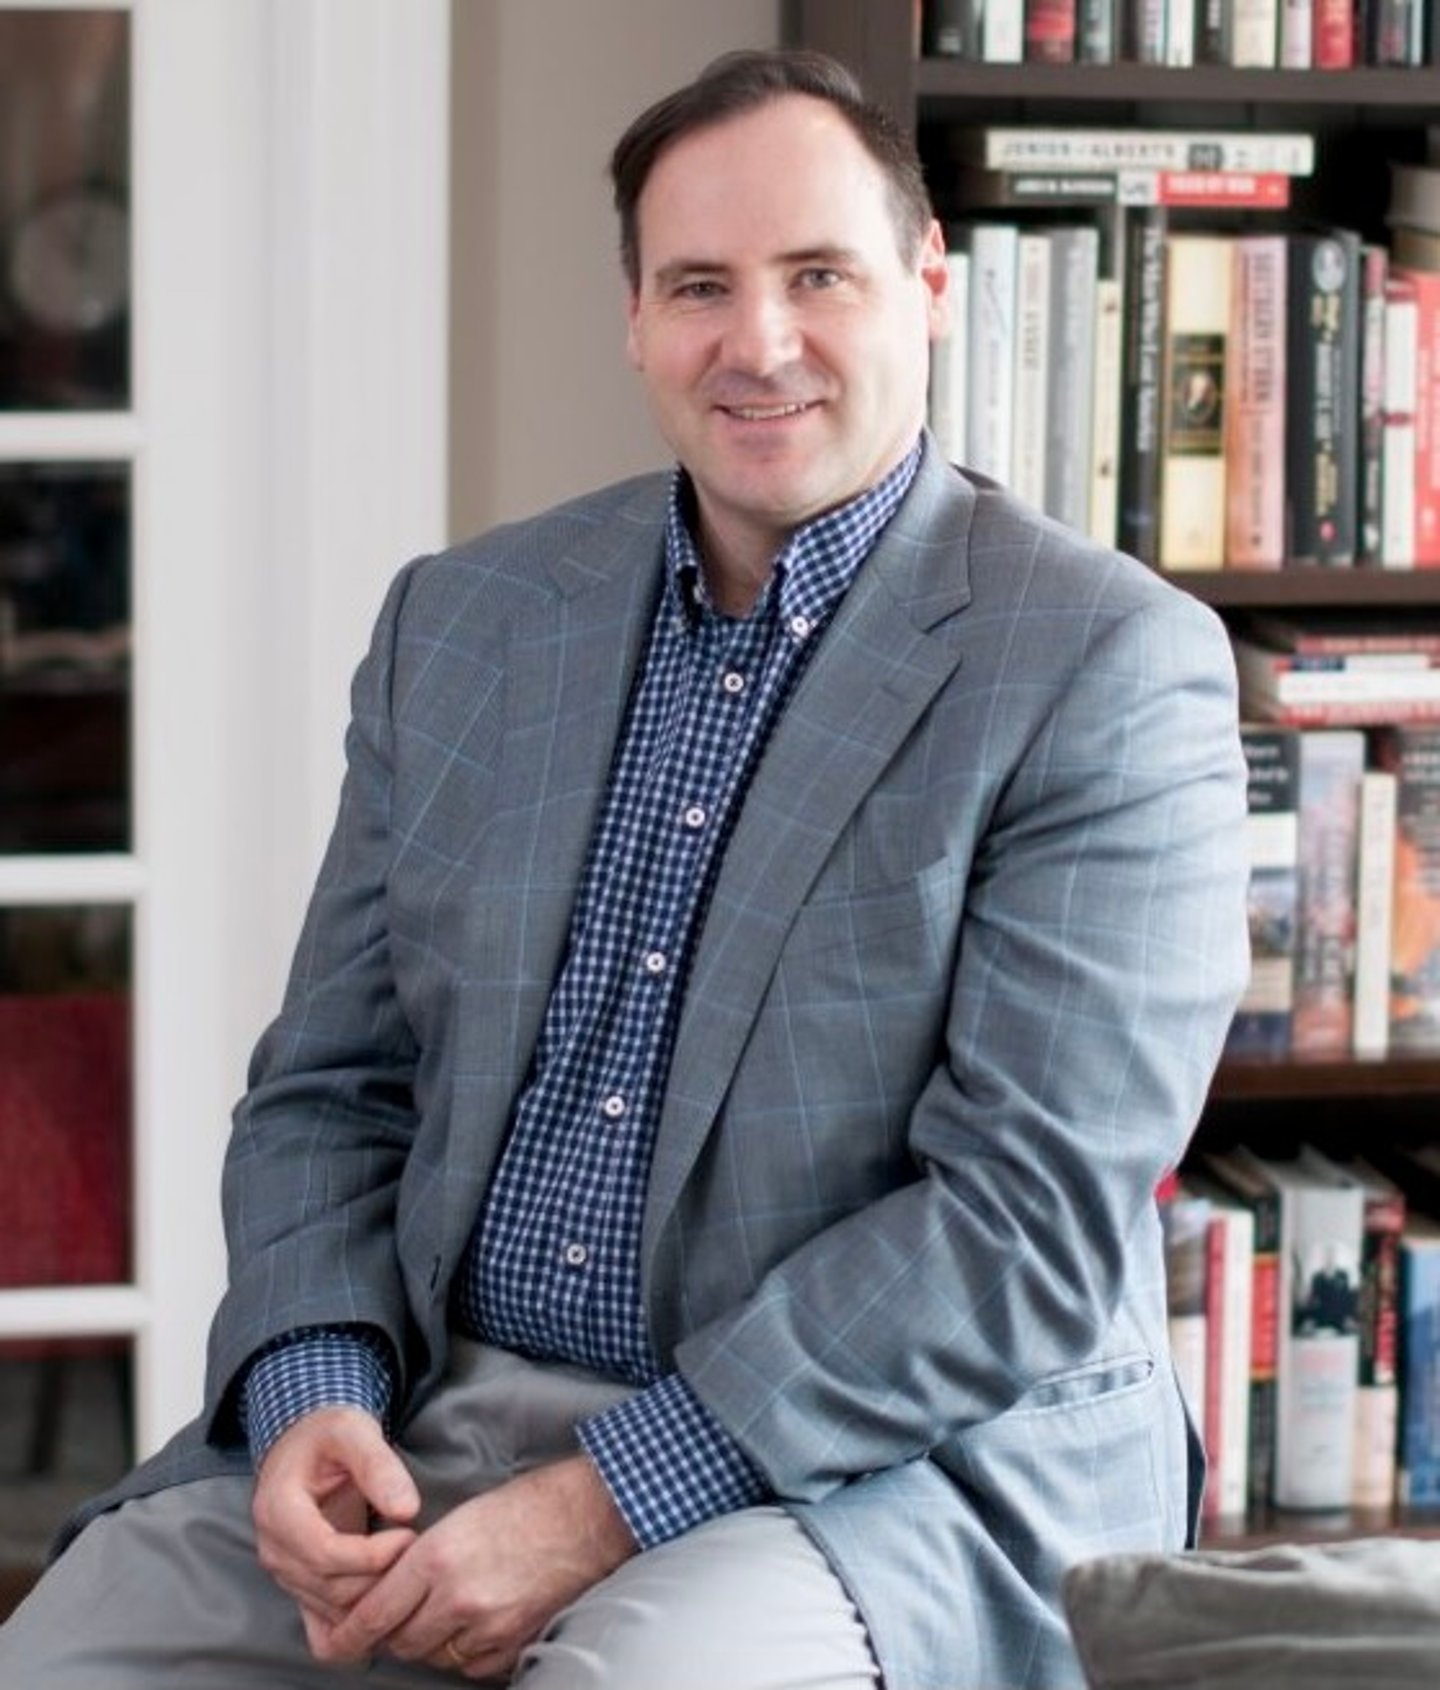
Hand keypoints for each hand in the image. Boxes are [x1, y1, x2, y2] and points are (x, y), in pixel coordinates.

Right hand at [251, 1406, 420, 1656]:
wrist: (305, 1445)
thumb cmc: (328, 1434)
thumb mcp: (354, 1431)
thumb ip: (379, 1466)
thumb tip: (407, 1509)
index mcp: (278, 1510)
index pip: (324, 1554)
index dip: (372, 1555)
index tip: (409, 1536)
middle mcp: (274, 1549)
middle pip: (329, 1588)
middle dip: (379, 1578)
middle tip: (417, 1552)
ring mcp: (283, 1572)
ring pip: (330, 1609)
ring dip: (374, 1598)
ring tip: (408, 1566)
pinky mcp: (299, 1584)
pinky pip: (324, 1621)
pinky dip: (357, 1620)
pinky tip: (387, 1597)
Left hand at [315, 1453, 637, 1678]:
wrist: (589, 1517)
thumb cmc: (526, 1505)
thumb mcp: (461, 1517)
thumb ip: (421, 1558)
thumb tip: (389, 1593)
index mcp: (438, 1557)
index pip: (373, 1614)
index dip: (347, 1634)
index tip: (333, 1642)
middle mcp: (458, 1597)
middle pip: (400, 1641)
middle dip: (392, 1632)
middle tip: (399, 1614)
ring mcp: (488, 1626)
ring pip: (433, 1656)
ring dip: (428, 1642)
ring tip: (441, 1613)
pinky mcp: (513, 1644)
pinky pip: (470, 1666)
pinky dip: (463, 1652)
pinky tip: (474, 1624)